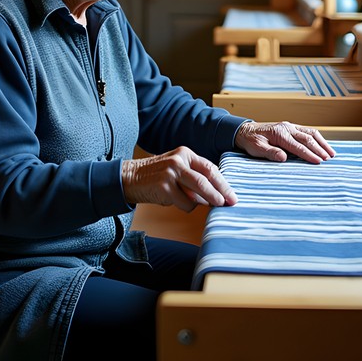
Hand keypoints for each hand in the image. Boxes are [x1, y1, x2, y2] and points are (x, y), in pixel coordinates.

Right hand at [122, 146, 237, 211]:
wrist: (130, 178)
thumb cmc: (156, 176)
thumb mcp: (177, 169)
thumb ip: (194, 177)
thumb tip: (216, 194)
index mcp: (185, 154)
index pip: (210, 168)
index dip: (223, 183)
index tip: (231, 195)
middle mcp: (179, 160)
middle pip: (207, 179)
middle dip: (221, 193)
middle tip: (229, 203)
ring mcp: (171, 173)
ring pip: (198, 192)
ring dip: (207, 201)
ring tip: (210, 206)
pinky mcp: (164, 187)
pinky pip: (185, 203)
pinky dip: (186, 206)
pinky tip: (176, 202)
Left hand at [234, 121, 335, 163]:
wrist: (245, 131)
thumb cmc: (251, 141)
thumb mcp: (257, 149)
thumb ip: (270, 153)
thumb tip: (283, 158)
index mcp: (280, 134)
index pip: (298, 146)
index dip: (309, 154)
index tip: (319, 162)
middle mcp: (287, 128)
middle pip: (308, 138)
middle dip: (320, 149)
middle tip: (329, 159)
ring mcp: (290, 126)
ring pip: (311, 133)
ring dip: (322, 142)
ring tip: (331, 153)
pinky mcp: (291, 127)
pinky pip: (307, 131)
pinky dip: (317, 138)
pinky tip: (323, 145)